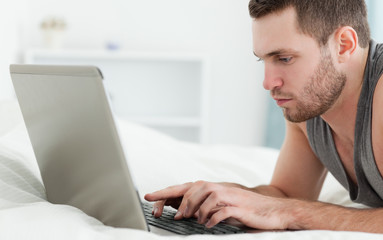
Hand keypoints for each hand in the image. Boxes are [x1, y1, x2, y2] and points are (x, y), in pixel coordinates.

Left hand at [144, 181, 292, 229]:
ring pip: (207, 195)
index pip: (185, 187)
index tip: (148, 197)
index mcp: (213, 188)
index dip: (166, 191)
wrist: (273, 211)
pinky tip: (209, 224)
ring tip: (191, 219)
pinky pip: (222, 210)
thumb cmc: (245, 209)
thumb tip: (182, 209)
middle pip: (194, 187)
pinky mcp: (240, 207)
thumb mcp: (222, 205)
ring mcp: (230, 196)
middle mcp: (220, 188)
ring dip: (196, 208)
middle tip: (175, 215)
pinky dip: (213, 217)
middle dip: (180, 201)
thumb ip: (204, 205)